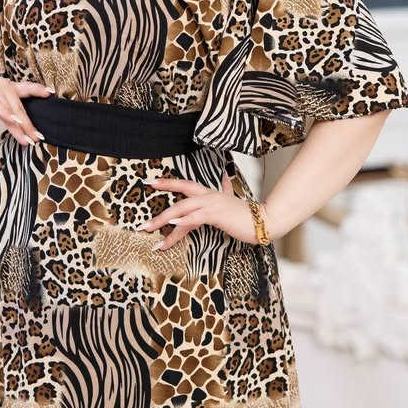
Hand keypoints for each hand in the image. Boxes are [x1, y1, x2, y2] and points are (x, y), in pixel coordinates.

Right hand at [0, 75, 53, 146]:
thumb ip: (7, 114)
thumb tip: (21, 127)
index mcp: (7, 87)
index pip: (27, 88)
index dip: (39, 90)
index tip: (51, 95)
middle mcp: (3, 85)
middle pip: (20, 107)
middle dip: (29, 124)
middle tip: (39, 138)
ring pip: (11, 108)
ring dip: (20, 125)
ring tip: (28, 139)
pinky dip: (5, 113)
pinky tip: (13, 121)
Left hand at [139, 171, 266, 249]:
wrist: (264, 221)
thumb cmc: (247, 215)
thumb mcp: (233, 201)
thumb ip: (226, 190)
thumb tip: (224, 179)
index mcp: (210, 193)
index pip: (186, 184)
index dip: (168, 182)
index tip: (151, 181)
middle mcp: (208, 196)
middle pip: (180, 194)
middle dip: (159, 199)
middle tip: (143, 206)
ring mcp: (211, 204)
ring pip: (182, 208)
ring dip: (163, 220)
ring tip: (149, 228)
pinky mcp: (216, 215)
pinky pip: (195, 217)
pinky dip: (182, 221)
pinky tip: (171, 226)